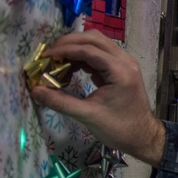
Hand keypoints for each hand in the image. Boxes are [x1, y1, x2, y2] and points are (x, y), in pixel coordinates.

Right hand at [30, 30, 165, 166]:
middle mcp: (125, 61)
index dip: (64, 50)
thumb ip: (60, 102)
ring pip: (98, 43)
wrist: (143, 137)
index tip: (45, 57)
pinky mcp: (122, 68)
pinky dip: (84, 56)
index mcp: (120, 71)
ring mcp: (126, 63)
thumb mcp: (87, 116)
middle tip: (49, 55)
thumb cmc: (119, 129)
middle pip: (94, 39)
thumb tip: (34, 90)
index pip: (89, 50)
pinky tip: (70, 68)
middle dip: (69, 43)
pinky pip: (101, 53)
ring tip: (57, 61)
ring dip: (77, 48)